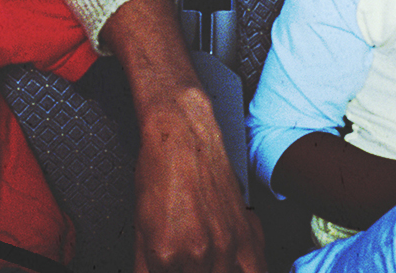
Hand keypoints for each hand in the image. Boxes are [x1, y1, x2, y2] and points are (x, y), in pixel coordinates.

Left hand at [133, 85, 265, 272]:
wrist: (182, 136)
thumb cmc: (160, 172)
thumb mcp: (140, 226)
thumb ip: (144, 265)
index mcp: (166, 254)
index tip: (166, 268)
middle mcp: (200, 253)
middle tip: (185, 265)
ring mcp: (227, 244)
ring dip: (216, 271)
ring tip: (208, 264)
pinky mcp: (247, 233)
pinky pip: (255, 268)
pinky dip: (245, 271)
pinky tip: (233, 267)